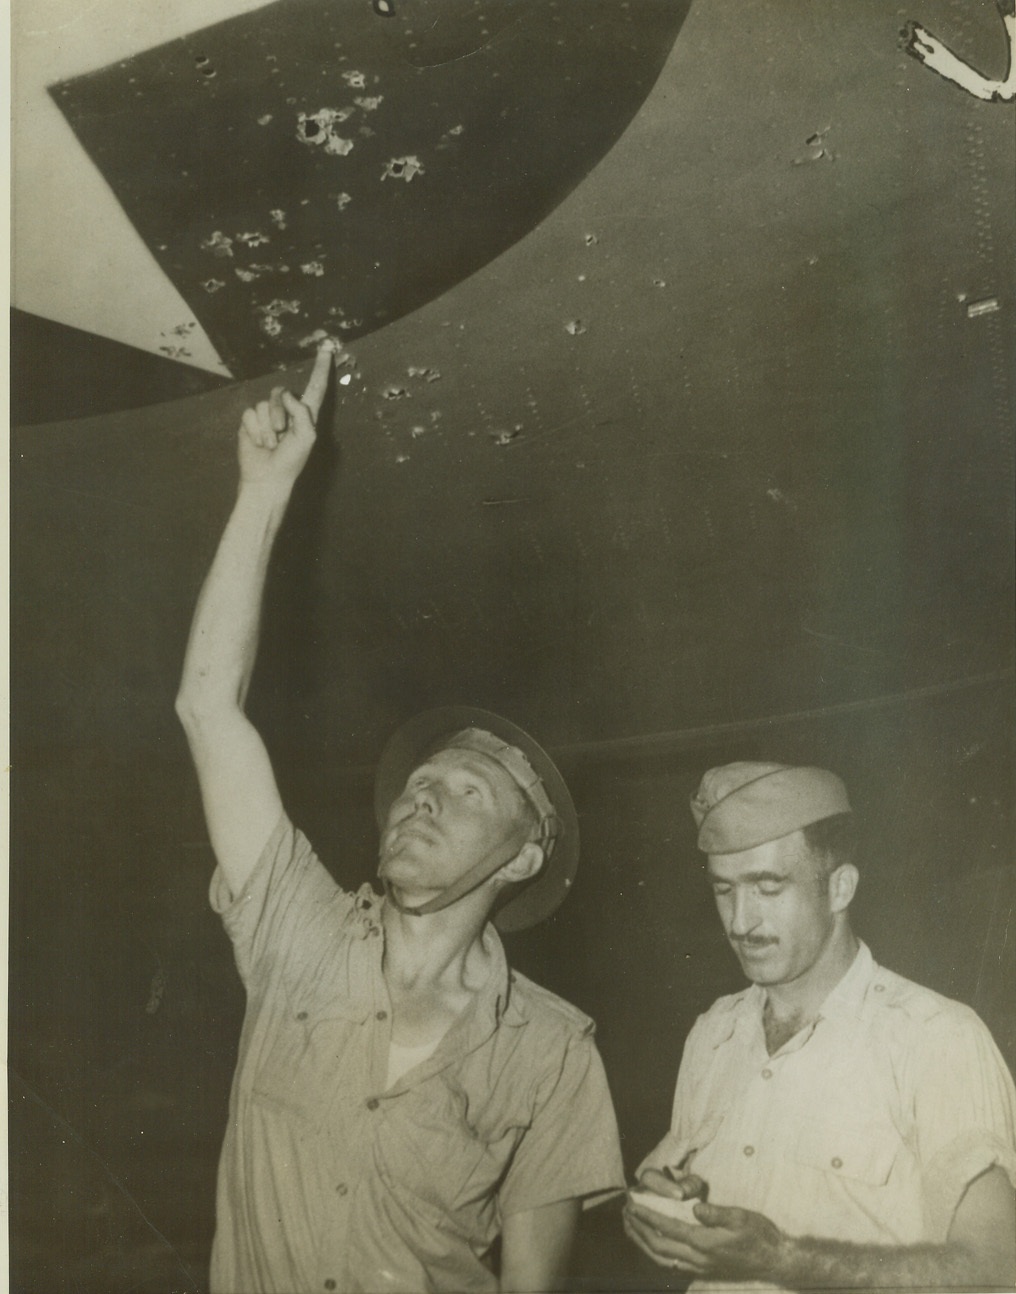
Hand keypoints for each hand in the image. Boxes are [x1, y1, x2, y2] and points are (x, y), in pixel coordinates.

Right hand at [237, 342, 334, 488]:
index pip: (315, 386)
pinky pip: (250, 414)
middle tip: (282, 435)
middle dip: (279, 414)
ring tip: (271, 445)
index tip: (326, 347)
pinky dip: (255, 431)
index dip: (320, 367)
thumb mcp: (306, 437)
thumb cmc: (292, 461)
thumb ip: (303, 412)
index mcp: (306, 413)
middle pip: (280, 392)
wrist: (268, 478)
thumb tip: (287, 395)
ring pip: (263, 405)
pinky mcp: (250, 421)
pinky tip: (259, 444)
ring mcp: (267, 415)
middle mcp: (286, 410)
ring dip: (267, 428)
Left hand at [625, 1188, 784, 1280]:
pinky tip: (649, 1243)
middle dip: (639, 1228)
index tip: (634, 1203)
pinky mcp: (702, 1271)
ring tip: (630, 1225)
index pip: (669, 1229)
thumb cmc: (759, 1235)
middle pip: (659, 1246)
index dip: (648, 1216)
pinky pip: (671, 1264)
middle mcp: (698, 1259)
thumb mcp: (741, 1217)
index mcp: (705, 1243)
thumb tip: (693, 1207)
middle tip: (625, 1210)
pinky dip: (655, 1253)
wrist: (774, 1261)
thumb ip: (716, 1213)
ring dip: (642, 1242)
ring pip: (662, 1258)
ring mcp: (699, 1267)